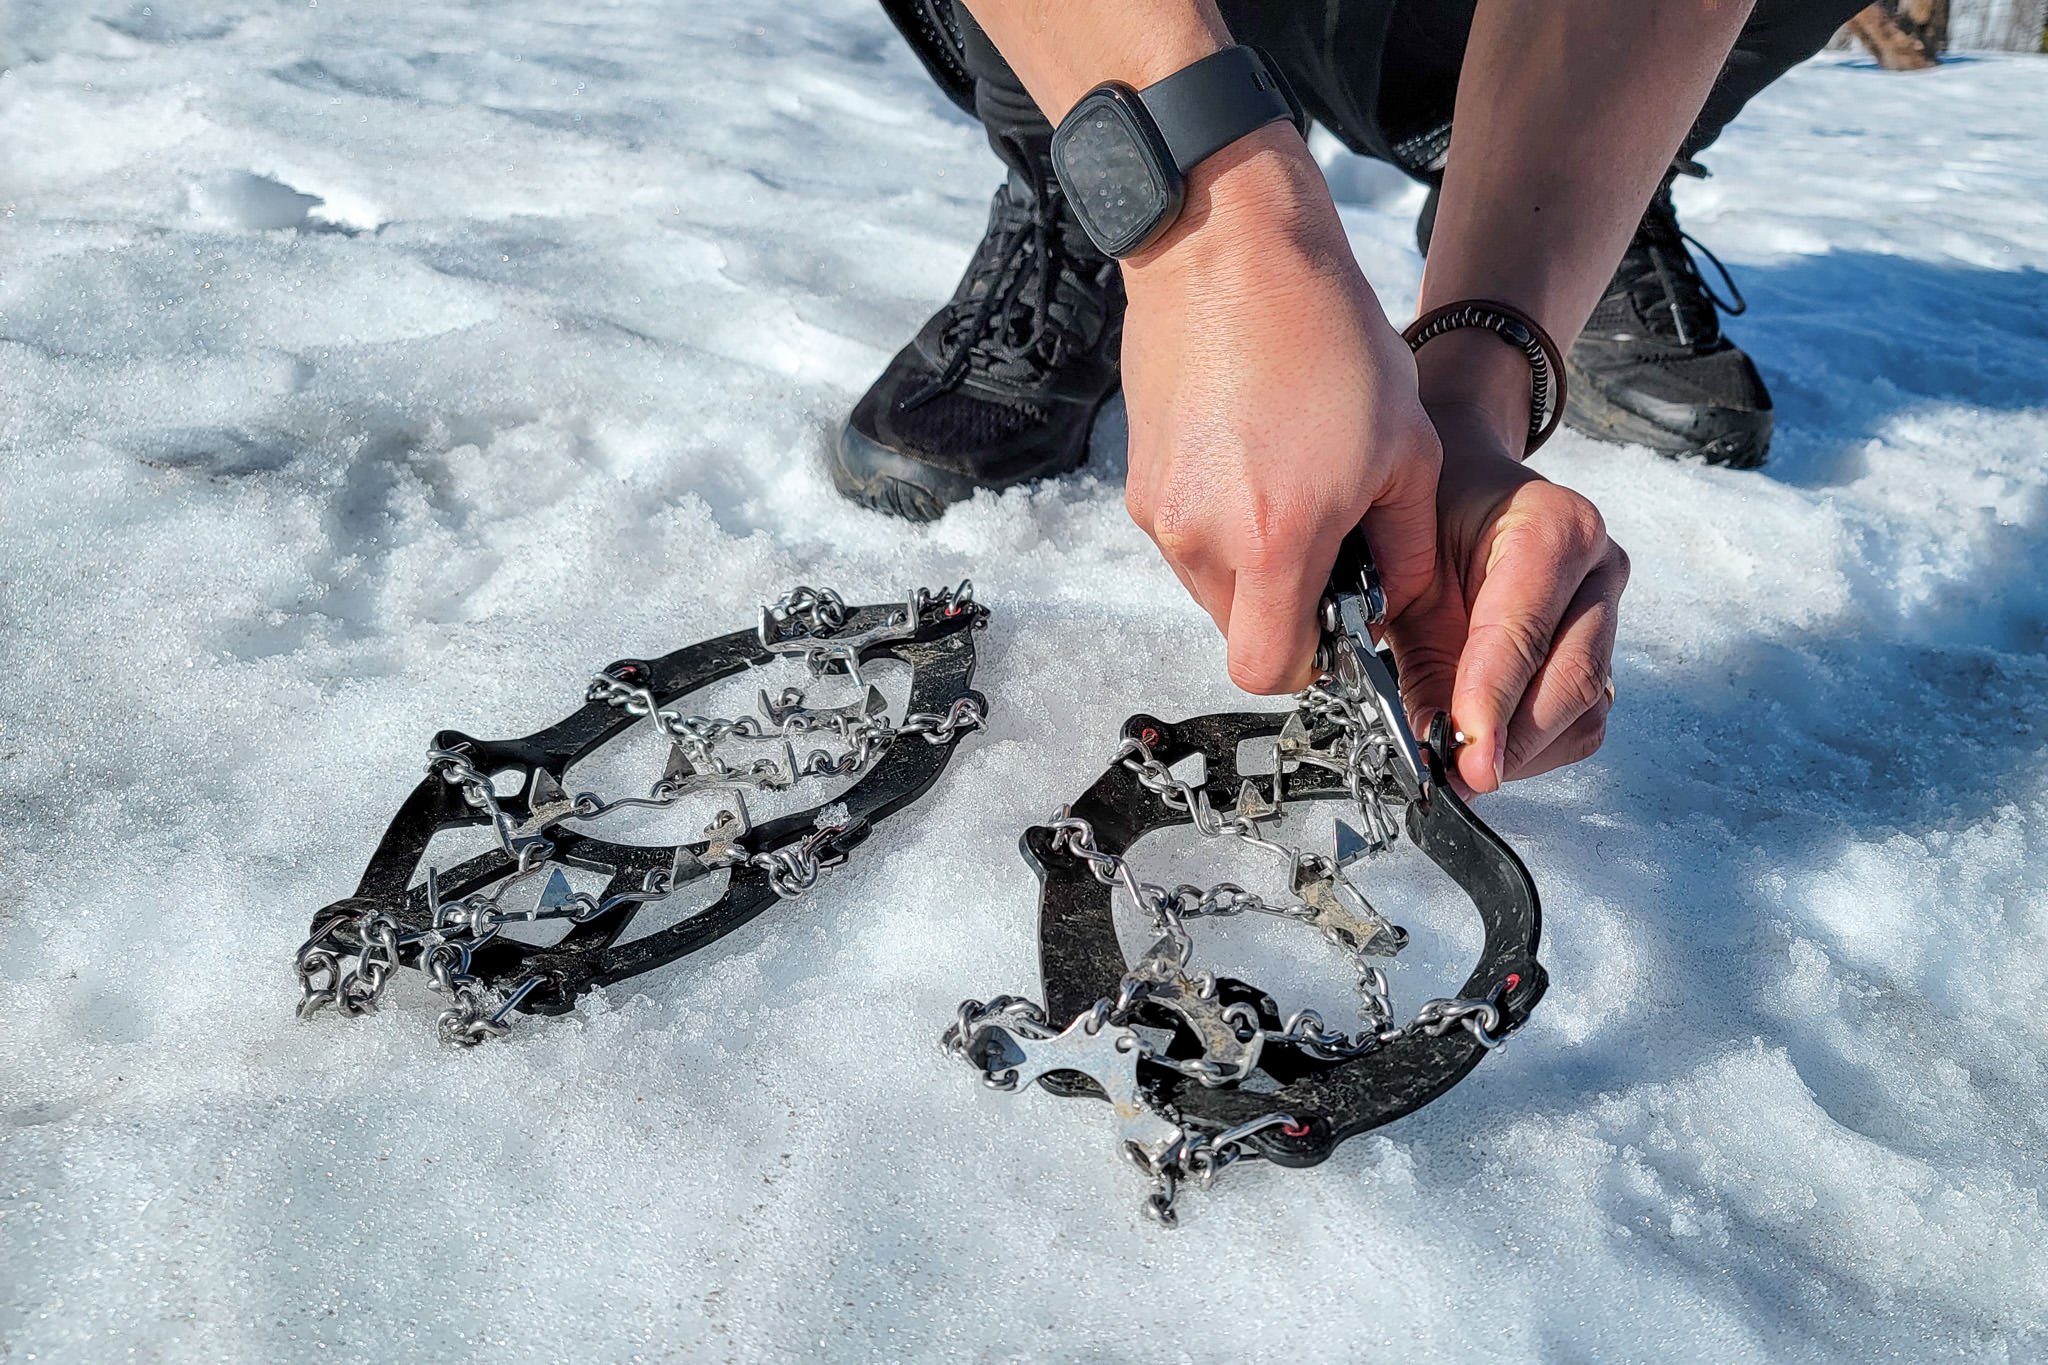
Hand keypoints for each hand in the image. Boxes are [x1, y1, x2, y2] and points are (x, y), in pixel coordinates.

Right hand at [1119, 127, 1442, 694]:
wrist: (1227, 251)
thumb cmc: (1326, 338)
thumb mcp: (1406, 448)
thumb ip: (1405, 550)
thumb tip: (1389, 604)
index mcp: (1272, 541)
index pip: (1267, 670)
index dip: (1308, 662)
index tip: (1336, 622)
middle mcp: (1199, 539)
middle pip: (1238, 629)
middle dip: (1285, 603)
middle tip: (1328, 538)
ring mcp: (1158, 511)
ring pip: (1211, 584)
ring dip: (1253, 561)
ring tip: (1290, 480)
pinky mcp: (1137, 481)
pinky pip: (1186, 535)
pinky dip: (1222, 520)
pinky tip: (1254, 453)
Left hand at [1387, 402, 1628, 794]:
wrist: (1465, 493)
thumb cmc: (1431, 524)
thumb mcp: (1407, 578)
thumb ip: (1420, 656)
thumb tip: (1430, 746)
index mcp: (1552, 525)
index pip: (1523, 629)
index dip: (1491, 699)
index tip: (1465, 751)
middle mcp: (1598, 566)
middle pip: (1573, 677)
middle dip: (1512, 739)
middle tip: (1459, 776)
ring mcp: (1612, 609)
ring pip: (1588, 708)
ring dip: (1526, 750)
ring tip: (1467, 762)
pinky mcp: (1607, 649)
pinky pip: (1587, 719)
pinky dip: (1538, 746)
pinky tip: (1492, 743)